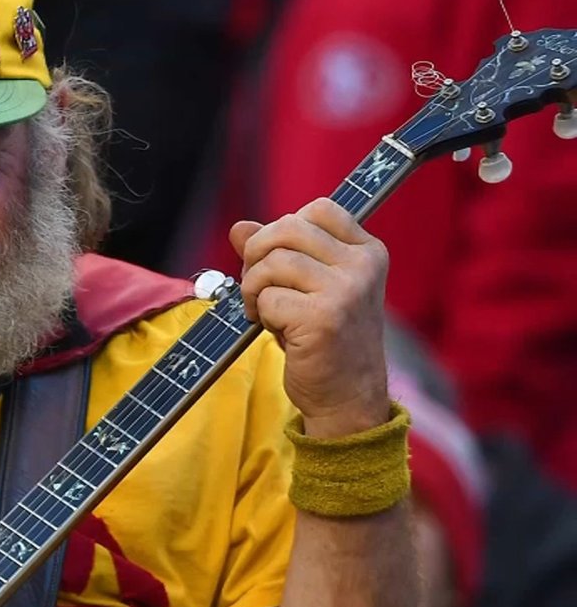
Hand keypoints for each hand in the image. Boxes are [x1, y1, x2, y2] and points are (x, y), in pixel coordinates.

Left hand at [229, 198, 390, 436]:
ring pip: (272, 262)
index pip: (319, 208)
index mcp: (367, 251)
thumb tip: (239, 227)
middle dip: (256, 253)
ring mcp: (346, 290)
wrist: (347, 397)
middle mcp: (362, 266)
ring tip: (265, 311)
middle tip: (256, 285)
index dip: (283, 229)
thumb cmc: (325, 341)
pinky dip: (261, 314)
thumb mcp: (307, 289)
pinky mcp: (323, 317)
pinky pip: (268, 297)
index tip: (278, 259)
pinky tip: (277, 331)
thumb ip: (277, 254)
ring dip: (254, 288)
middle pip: (287, 227)